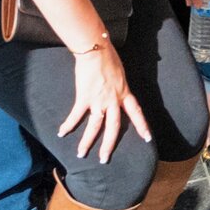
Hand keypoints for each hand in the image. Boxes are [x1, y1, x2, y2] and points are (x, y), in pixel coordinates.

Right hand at [61, 36, 150, 163]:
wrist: (96, 50)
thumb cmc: (108, 57)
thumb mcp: (121, 73)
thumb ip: (119, 85)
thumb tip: (118, 89)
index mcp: (124, 93)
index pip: (136, 112)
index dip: (142, 126)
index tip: (147, 139)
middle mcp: (113, 100)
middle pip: (114, 127)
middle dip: (109, 145)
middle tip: (104, 159)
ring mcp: (98, 100)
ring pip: (94, 126)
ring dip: (87, 141)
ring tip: (81, 154)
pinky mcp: (84, 98)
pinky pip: (76, 115)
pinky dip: (68, 125)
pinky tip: (62, 133)